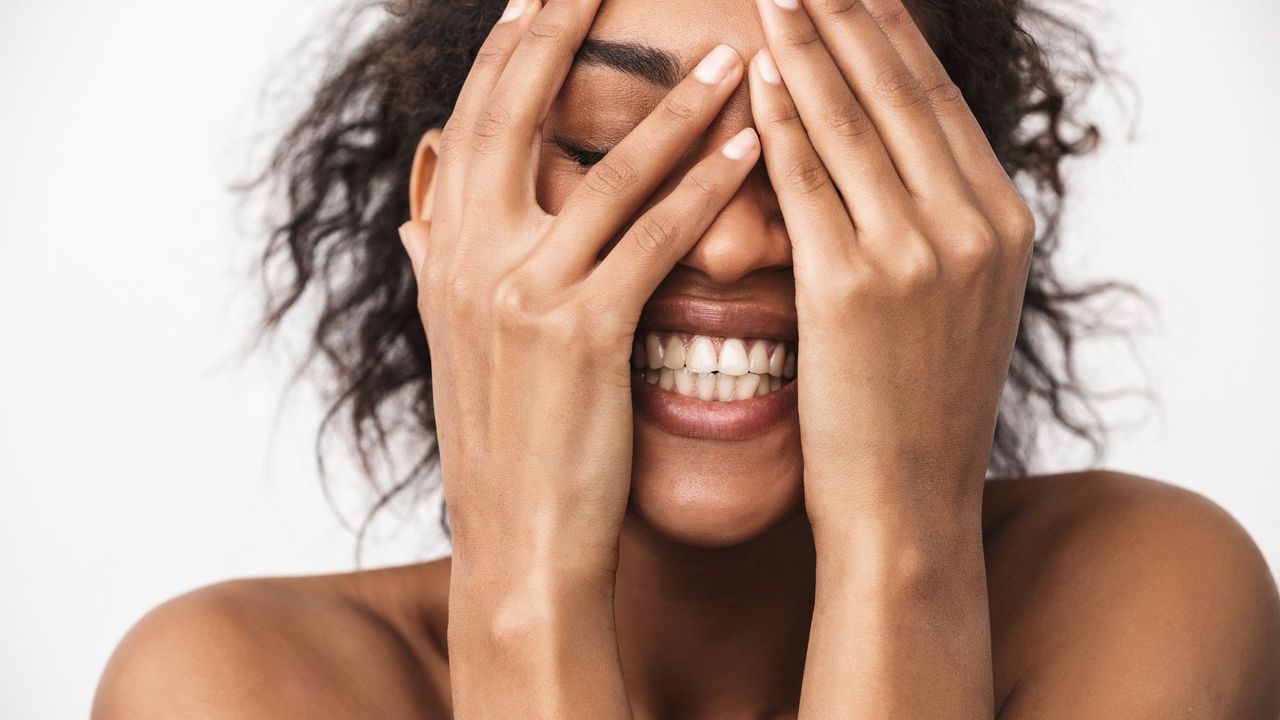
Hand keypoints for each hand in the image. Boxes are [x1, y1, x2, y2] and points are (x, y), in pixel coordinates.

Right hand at [397, 0, 757, 596]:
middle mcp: (467, 256)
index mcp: (442, 250)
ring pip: (608, 171)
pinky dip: (707, 187)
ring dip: (677, 106)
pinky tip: (754, 148)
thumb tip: (418, 218)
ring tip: (732, 54)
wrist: (518, 539)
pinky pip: (655, 239)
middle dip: (566, 29)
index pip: (474, 119)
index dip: (512, 46)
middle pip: (518, 110)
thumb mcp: (455, 343)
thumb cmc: (507, 439)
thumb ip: (438, 268)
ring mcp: (520, 292)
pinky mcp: (581, 334)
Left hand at [748, 0, 1036, 542]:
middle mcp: (971, 227)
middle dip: (848, 17)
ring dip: (807, 47)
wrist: (909, 506)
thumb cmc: (918, 413)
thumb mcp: (957, 307)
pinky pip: (806, 181)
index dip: (891, 35)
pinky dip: (779, 120)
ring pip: (851, 122)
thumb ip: (938, 229)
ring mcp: (917, 255)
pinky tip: (753, 74)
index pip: (936, 103)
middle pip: (899, 92)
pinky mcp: (851, 288)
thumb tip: (893, 166)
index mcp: (1002, 225)